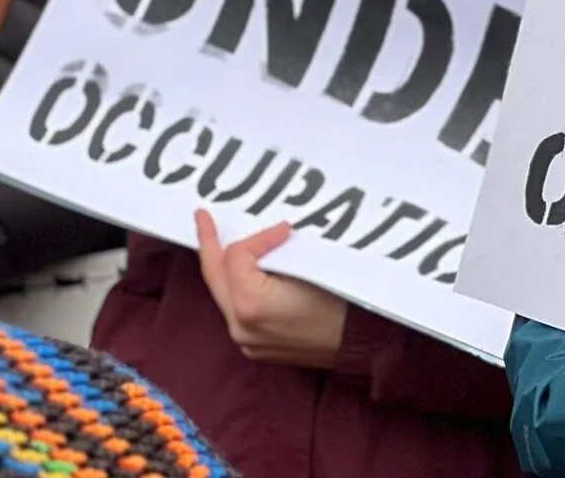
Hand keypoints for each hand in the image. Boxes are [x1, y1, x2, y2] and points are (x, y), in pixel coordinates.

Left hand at [194, 209, 347, 369]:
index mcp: (250, 305)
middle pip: (216, 276)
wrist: (361, 343)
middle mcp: (240, 326)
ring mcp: (246, 339)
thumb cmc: (342, 304)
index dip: (260, 236)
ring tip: (220, 243)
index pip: (239, 256)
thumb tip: (267, 240)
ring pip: (225, 293)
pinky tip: (242, 273)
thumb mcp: (309, 268)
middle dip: (209, 244)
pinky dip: (238, 287)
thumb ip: (279, 252)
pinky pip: (237, 309)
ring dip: (225, 266)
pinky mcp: (255, 346)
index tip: (285, 228)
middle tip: (203, 219)